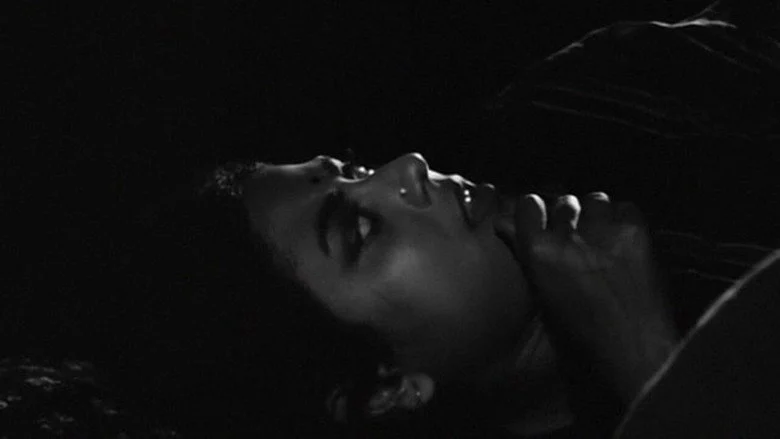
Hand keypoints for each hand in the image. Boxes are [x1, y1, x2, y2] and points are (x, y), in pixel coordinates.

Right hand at [494, 192, 678, 404]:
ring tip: (601, 238)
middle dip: (568, 216)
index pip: (528, 205)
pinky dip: (624, 220)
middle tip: (575, 238)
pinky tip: (623, 240)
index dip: (534, 211)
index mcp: (538, 254)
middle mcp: (569, 238)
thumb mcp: (542, 296)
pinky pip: (626, 208)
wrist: (632, 352)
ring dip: (596, 215)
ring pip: (595, 201)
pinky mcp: (635, 233)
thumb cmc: (581, 336)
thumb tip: (504, 223)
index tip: (537, 218)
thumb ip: (525, 254)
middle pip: (564, 203)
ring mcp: (604, 232)